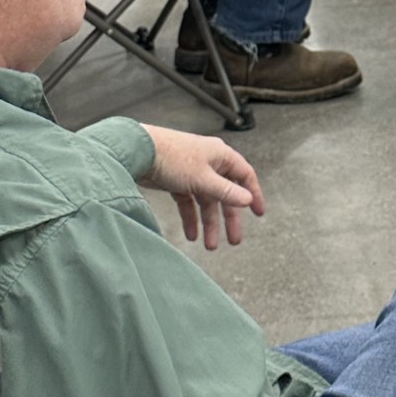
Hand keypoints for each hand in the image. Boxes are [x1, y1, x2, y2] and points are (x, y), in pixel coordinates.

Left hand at [138, 125, 264, 248]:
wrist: (137, 151)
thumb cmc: (171, 157)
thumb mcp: (203, 179)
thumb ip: (226, 191)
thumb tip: (247, 199)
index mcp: (220, 156)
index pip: (244, 175)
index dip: (253, 194)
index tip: (258, 213)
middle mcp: (209, 162)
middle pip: (225, 193)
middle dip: (228, 218)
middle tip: (233, 239)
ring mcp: (192, 172)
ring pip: (206, 201)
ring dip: (208, 223)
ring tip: (210, 245)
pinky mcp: (177, 181)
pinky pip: (189, 203)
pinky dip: (191, 218)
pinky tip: (191, 234)